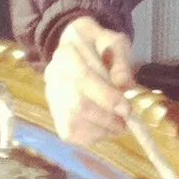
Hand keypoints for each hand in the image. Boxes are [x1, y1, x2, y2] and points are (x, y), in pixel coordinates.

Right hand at [43, 16, 134, 146]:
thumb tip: (124, 84)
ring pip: (72, 123)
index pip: (84, 78)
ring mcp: (51, 95)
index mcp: (68, 53)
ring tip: (117, 126)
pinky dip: (90, 136)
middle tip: (125, 122)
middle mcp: (53, 75)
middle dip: (106, 118)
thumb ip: (120, 61)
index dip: (106, 97)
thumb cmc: (100, 47)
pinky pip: (69, 133)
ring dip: (100, 129)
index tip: (126, 109)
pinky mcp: (54, 112)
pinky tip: (103, 129)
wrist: (77, 47)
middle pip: (76, 104)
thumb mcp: (114, 43)